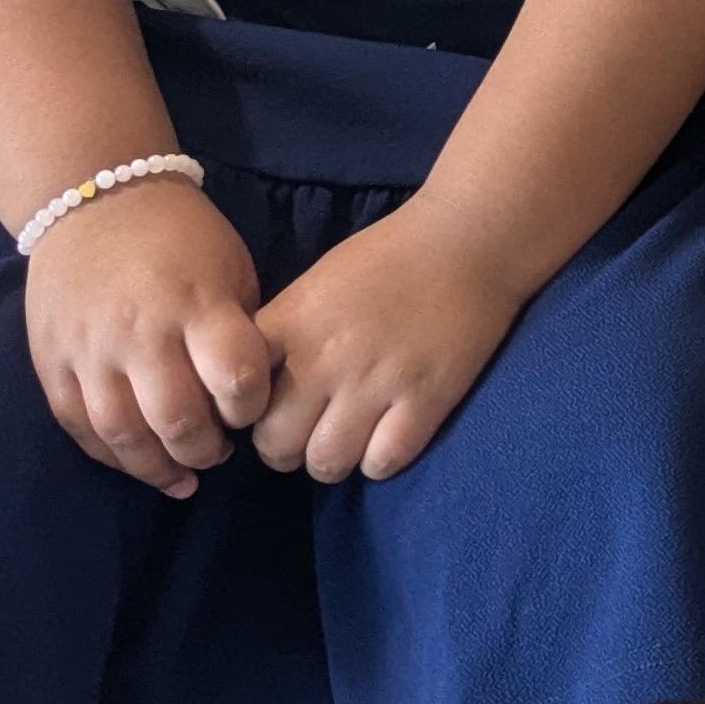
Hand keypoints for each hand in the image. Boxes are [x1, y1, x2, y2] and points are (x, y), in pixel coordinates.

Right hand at [21, 177, 274, 497]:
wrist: (94, 201)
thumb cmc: (181, 238)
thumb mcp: (231, 269)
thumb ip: (240, 331)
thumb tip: (249, 396)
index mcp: (196, 303)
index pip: (234, 376)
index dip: (250, 406)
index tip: (251, 409)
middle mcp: (140, 332)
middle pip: (176, 419)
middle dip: (205, 450)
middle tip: (219, 453)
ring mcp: (90, 350)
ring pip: (122, 434)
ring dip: (157, 468)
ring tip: (183, 478)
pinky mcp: (52, 362)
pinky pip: (78, 426)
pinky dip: (110, 455)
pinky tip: (138, 463)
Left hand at [250, 211, 530, 483]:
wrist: (467, 239)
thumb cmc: (389, 257)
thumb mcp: (315, 285)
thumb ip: (284, 334)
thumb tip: (261, 384)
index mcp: (291, 324)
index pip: (238, 397)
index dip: (247, 413)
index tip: (267, 410)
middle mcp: (325, 359)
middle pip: (275, 445)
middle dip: (286, 450)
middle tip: (308, 435)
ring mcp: (376, 383)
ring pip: (326, 463)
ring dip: (332, 460)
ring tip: (347, 441)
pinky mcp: (425, 400)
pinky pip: (382, 463)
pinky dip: (379, 460)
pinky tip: (387, 437)